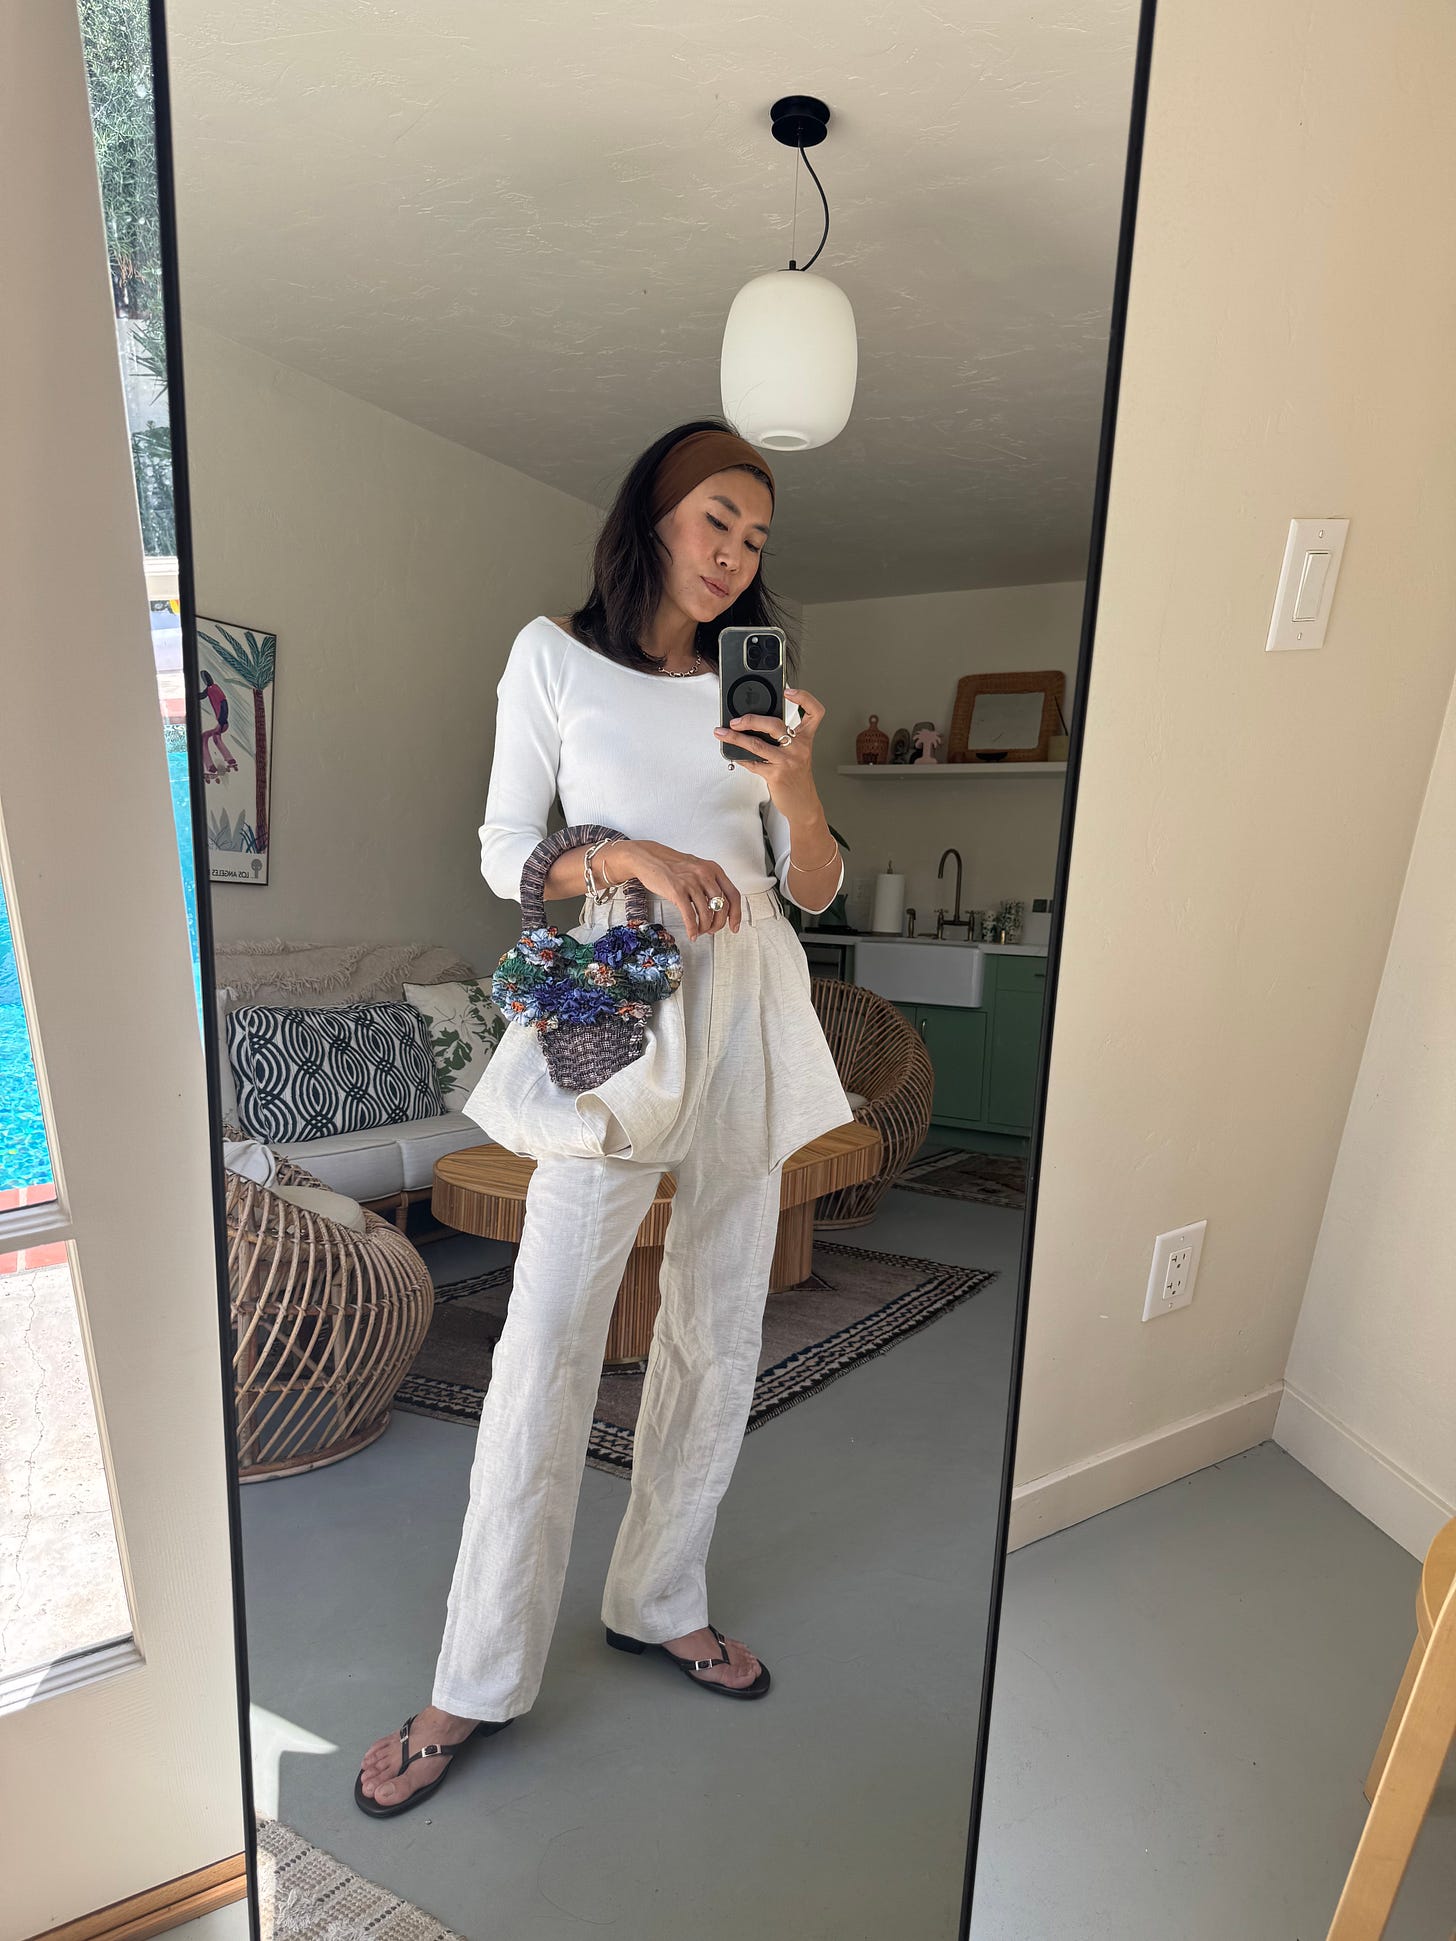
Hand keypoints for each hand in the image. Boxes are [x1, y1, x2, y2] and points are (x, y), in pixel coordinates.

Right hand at [602, 839, 740, 940]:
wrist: (648, 858)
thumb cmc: (671, 865)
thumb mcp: (697, 868)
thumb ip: (709, 883)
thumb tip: (719, 907)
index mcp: (713, 869)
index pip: (733, 895)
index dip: (736, 914)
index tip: (734, 926)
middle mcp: (705, 874)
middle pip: (722, 907)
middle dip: (719, 924)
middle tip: (713, 930)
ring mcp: (691, 882)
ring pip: (707, 914)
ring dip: (705, 927)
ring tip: (700, 931)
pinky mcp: (677, 891)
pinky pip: (690, 916)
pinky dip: (692, 928)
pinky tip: (691, 933)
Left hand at [714, 685, 824, 812]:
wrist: (803, 804)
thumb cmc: (797, 777)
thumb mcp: (796, 754)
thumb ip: (782, 739)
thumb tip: (753, 725)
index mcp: (805, 739)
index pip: (814, 712)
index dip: (804, 697)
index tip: (788, 691)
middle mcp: (799, 748)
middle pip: (775, 724)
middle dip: (751, 719)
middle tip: (735, 720)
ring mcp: (788, 761)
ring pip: (757, 744)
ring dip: (735, 738)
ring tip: (722, 733)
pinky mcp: (776, 775)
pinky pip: (752, 763)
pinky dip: (740, 758)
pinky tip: (733, 754)